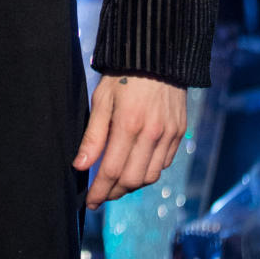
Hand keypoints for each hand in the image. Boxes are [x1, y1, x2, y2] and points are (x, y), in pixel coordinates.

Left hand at [74, 75, 186, 208]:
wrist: (157, 55)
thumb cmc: (123, 75)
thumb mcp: (102, 99)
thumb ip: (93, 135)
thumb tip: (80, 166)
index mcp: (129, 124)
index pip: (112, 170)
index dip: (100, 191)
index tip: (90, 202)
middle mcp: (152, 134)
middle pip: (132, 180)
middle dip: (114, 193)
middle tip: (101, 196)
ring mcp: (169, 135)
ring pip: (150, 177)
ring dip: (132, 185)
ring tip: (116, 184)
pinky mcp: (179, 133)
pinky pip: (163, 164)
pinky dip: (148, 171)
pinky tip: (135, 167)